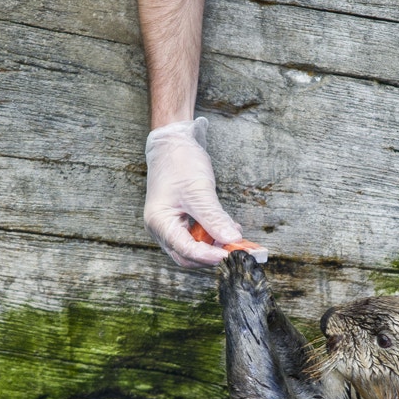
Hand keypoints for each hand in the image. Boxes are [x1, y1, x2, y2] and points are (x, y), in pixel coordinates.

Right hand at [144, 118, 243, 267]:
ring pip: (195, 248)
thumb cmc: (180, 162)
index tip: (232, 254)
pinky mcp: (181, 221)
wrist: (173, 142)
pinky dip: (214, 235)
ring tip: (236, 237)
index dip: (210, 255)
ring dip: (216, 245)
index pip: (186, 250)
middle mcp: (162, 229)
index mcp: (160, 223)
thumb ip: (215, 218)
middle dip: (213, 254)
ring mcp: (170, 226)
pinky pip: (198, 236)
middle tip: (238, 250)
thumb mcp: (199, 190)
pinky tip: (229, 228)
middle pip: (189, 256)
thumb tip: (232, 240)